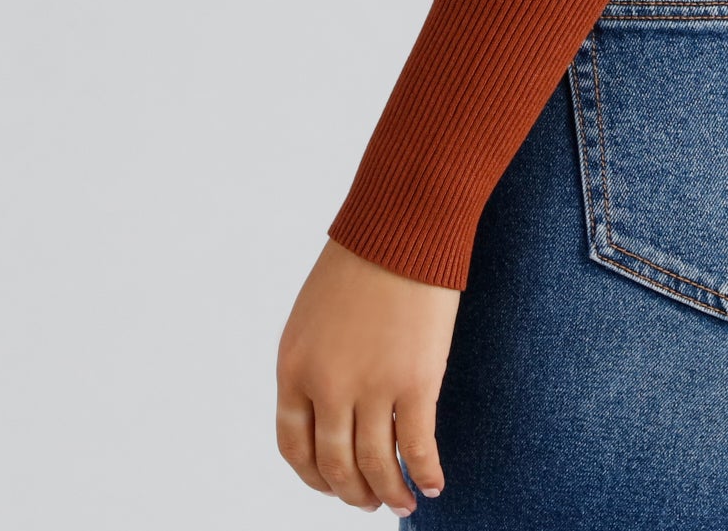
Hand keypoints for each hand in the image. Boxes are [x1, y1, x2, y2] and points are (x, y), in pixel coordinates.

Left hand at [276, 237, 460, 511]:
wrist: (403, 225)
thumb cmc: (364, 258)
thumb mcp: (314, 315)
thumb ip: (316, 363)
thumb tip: (332, 409)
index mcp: (293, 367)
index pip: (294, 447)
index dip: (314, 477)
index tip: (333, 486)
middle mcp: (326, 386)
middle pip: (335, 465)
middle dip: (353, 492)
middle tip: (370, 501)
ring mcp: (371, 387)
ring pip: (376, 466)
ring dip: (389, 492)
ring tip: (402, 502)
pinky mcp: (416, 382)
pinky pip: (418, 447)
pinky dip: (425, 473)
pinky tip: (434, 483)